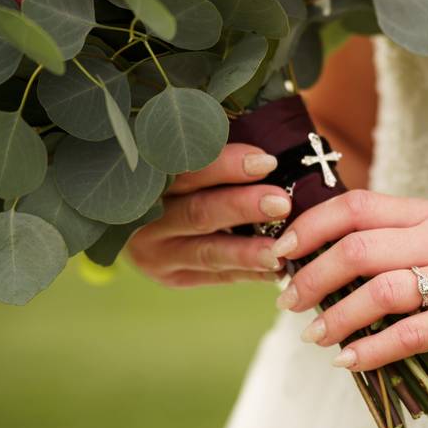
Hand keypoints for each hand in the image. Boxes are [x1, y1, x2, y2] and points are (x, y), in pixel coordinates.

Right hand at [127, 143, 291, 286]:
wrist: (147, 224)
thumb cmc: (185, 176)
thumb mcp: (188, 158)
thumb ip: (214, 150)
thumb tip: (267, 149)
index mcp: (149, 178)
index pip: (187, 170)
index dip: (226, 166)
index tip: (266, 162)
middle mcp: (146, 218)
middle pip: (198, 212)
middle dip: (242, 207)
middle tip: (281, 203)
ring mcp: (155, 252)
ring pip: (207, 251)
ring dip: (247, 251)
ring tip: (281, 250)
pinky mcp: (171, 277)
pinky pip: (216, 276)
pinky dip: (249, 273)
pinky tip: (278, 270)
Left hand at [270, 190, 427, 370]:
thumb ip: (401, 241)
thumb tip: (333, 262)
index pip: (355, 206)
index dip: (309, 226)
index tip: (281, 251)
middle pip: (358, 247)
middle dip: (311, 275)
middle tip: (287, 301)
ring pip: (380, 290)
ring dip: (337, 316)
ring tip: (314, 337)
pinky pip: (413, 333)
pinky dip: (374, 349)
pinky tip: (351, 361)